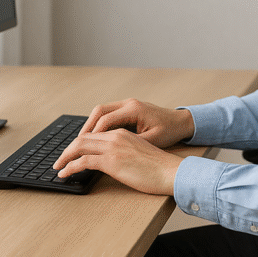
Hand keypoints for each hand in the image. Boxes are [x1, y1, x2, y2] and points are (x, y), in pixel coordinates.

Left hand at [53, 128, 179, 195]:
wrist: (171, 171)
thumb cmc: (160, 167)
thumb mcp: (140, 153)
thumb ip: (125, 152)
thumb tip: (113, 163)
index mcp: (122, 133)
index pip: (93, 134)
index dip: (79, 143)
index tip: (71, 153)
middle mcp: (115, 136)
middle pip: (82, 138)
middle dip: (68, 149)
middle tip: (59, 160)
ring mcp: (112, 147)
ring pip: (79, 147)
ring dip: (65, 157)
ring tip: (58, 167)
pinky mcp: (111, 161)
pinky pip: (83, 161)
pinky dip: (70, 167)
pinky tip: (64, 174)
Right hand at [78, 99, 194, 148]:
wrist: (181, 122)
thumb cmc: (170, 131)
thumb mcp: (153, 140)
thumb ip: (132, 144)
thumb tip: (112, 153)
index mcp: (134, 109)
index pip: (105, 119)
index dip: (92, 134)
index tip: (83, 146)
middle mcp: (128, 103)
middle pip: (99, 111)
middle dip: (86, 127)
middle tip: (76, 143)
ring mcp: (127, 105)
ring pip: (101, 111)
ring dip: (91, 125)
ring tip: (81, 141)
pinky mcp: (128, 109)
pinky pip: (108, 114)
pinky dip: (99, 125)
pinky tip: (95, 138)